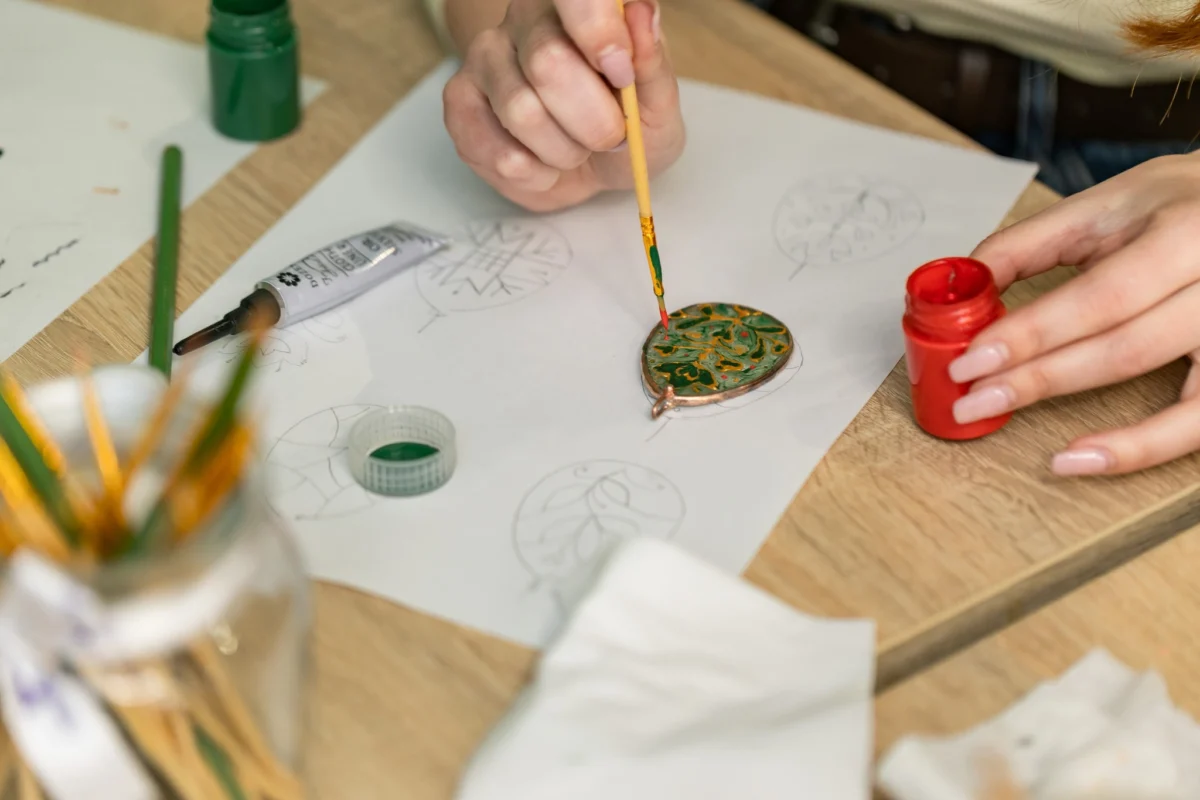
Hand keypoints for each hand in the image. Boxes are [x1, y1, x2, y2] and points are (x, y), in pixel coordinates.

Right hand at [442, 0, 683, 211]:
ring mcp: (484, 59)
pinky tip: (545, 163)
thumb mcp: (657, 102)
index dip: (597, 32)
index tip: (621, 73)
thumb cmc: (626, 124)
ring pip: (522, 113)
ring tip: (576, 149)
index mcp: (575, 4)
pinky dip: (537, 175)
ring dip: (565, 151)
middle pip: (547, 63)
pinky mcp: (460, 104)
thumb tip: (640, 12)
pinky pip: (499, 154)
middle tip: (611, 136)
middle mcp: (523, 18)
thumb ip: (651, 62)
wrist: (594, 164)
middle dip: (593, 120)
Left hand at [947, 152, 1199, 475]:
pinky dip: (1142, 450)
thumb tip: (963, 288)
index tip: (970, 359)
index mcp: (1186, 233)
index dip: (1032, 333)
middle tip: (972, 399)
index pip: (1103, 296)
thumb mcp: (1105, 204)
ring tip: (1021, 428)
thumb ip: (1029, 244)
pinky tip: (1082, 459)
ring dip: (1089, 427)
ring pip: (1173, 396)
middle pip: (1128, 347)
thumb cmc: (1178, 205)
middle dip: (1039, 378)